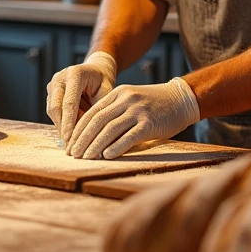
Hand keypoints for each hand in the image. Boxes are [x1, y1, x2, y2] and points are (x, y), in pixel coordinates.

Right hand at [46, 51, 116, 143]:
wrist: (96, 69)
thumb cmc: (104, 80)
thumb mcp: (107, 91)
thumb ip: (98, 108)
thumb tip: (95, 132)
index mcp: (74, 74)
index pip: (69, 102)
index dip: (69, 122)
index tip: (69, 139)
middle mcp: (60, 78)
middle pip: (55, 107)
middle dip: (62, 128)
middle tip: (69, 146)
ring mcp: (53, 85)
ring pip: (52, 111)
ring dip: (61, 128)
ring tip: (71, 144)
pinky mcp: (51, 93)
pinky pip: (54, 112)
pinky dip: (62, 124)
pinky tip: (70, 136)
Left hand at [66, 78, 200, 159]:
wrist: (181, 100)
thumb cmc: (153, 105)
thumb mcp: (131, 101)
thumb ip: (114, 112)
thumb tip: (93, 134)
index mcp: (118, 93)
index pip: (92, 112)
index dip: (79, 129)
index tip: (69, 143)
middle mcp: (126, 100)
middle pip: (97, 121)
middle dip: (83, 139)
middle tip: (73, 154)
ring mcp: (138, 111)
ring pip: (110, 129)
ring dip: (95, 145)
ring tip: (85, 158)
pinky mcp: (149, 123)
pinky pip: (129, 136)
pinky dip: (116, 147)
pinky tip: (107, 156)